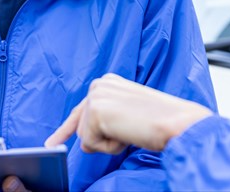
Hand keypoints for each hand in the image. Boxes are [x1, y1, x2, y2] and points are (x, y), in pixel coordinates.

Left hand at [45, 73, 211, 152]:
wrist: (176, 122)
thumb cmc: (159, 121)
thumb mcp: (127, 115)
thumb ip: (106, 121)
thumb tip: (84, 142)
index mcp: (107, 82)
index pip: (81, 109)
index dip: (66, 129)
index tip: (52, 142)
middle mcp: (98, 84)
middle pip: (81, 127)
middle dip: (100, 140)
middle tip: (127, 132)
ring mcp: (95, 96)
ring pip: (85, 138)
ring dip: (108, 144)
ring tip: (131, 131)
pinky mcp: (95, 111)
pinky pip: (90, 144)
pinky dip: (109, 147)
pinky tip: (127, 134)